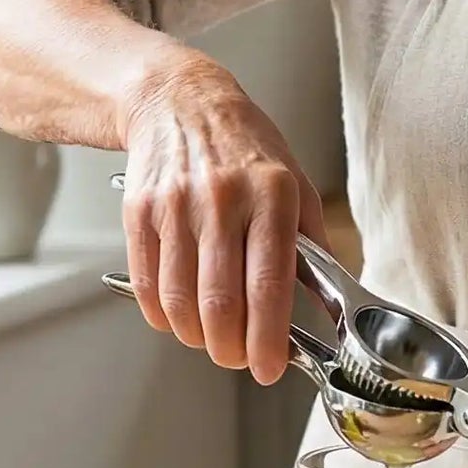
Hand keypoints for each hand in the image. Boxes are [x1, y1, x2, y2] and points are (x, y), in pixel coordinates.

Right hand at [119, 53, 329, 384]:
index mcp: (272, 194)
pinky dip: (163, 314)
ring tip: (211, 337)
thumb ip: (312, 246)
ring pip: (180, 302)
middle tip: (239, 358)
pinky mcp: (140, 213)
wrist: (180, 101)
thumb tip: (328, 306)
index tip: (270, 366)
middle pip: (221, 303)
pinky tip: (180, 314)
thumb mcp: (295, 182)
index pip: (269, 283)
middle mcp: (223, 199)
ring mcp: (176, 206)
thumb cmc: (244, 146)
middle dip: (231, 349)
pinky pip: (148, 284)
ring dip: (196, 336)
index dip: (268, 338)